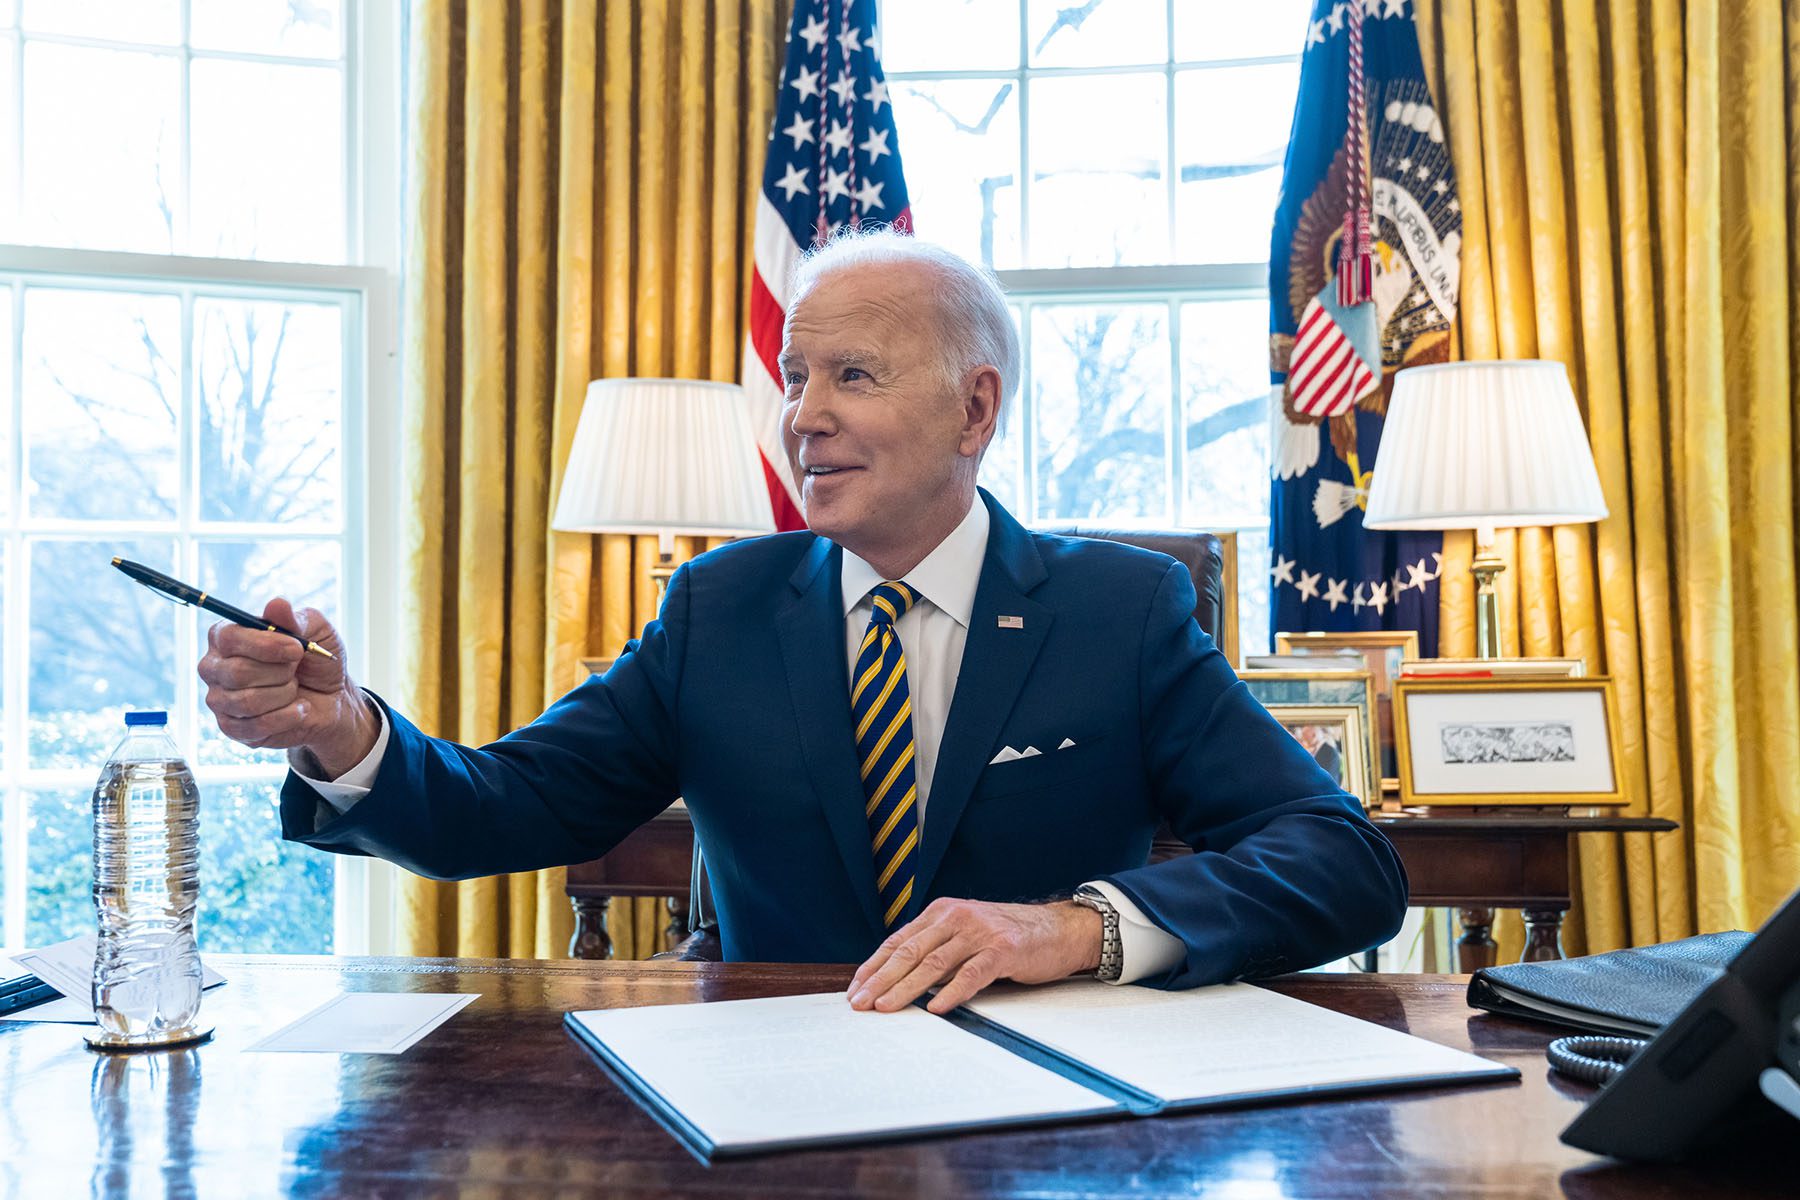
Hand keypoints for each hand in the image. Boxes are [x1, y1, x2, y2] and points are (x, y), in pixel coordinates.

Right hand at [197, 598, 378, 777]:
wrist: (332, 698)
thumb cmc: (316, 660)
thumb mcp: (316, 632)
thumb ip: (295, 619)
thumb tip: (277, 604)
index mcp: (227, 636)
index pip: (230, 638)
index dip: (266, 645)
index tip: (296, 648)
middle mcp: (215, 667)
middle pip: (237, 672)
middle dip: (280, 673)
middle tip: (295, 671)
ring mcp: (219, 699)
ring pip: (247, 701)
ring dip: (284, 695)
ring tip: (294, 689)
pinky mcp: (231, 728)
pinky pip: (255, 726)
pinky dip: (287, 717)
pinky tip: (297, 709)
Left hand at [847, 897, 1102, 1014]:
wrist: (1058, 929)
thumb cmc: (1008, 937)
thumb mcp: (965, 934)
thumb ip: (936, 949)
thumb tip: (897, 980)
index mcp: (941, 913)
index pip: (898, 942)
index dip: (873, 967)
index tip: (854, 990)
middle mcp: (955, 917)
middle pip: (909, 952)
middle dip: (880, 980)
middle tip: (859, 1003)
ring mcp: (979, 932)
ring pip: (934, 963)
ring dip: (905, 988)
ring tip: (886, 1007)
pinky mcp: (1003, 949)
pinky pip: (972, 973)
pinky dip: (951, 992)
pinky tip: (936, 1007)